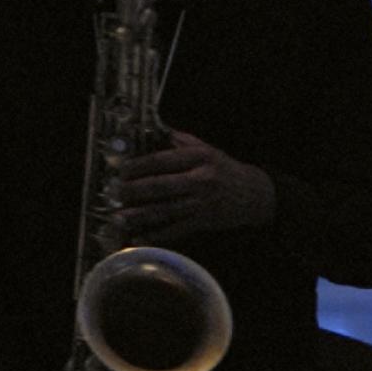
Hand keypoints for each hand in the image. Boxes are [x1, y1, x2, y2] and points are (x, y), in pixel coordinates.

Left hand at [114, 129, 274, 246]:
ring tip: (121, 218)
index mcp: (199, 158)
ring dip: (141, 215)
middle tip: (117, 193)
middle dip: (135, 191)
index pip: (163, 160)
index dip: (140, 166)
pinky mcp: (203, 222)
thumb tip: (158, 133)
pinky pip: (176, 230)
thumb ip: (183, 141)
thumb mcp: (209, 150)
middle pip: (161, 186)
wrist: (254, 195)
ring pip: (166, 210)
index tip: (123, 170)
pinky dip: (158, 235)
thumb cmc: (226, 170)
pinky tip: (141, 237)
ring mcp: (201, 203)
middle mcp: (200, 180)